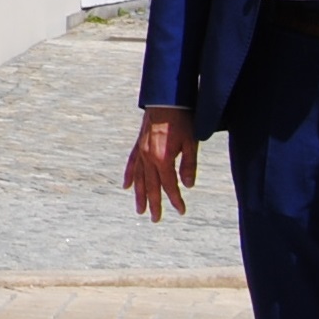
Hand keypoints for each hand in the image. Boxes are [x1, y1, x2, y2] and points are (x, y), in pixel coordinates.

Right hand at [124, 105, 196, 222]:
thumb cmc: (182, 120)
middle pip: (151, 186)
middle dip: (154, 204)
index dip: (175, 199)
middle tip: (155, 219)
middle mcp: (149, 158)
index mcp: (163, 159)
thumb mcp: (191, 143)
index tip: (181, 211)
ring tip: (140, 209)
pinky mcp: (139, 145)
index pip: (169, 185)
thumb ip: (188, 165)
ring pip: (139, 178)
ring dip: (139, 195)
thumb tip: (188, 185)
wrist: (167, 99)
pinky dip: (129, 176)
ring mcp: (141, 151)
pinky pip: (132, 163)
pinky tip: (127, 186)